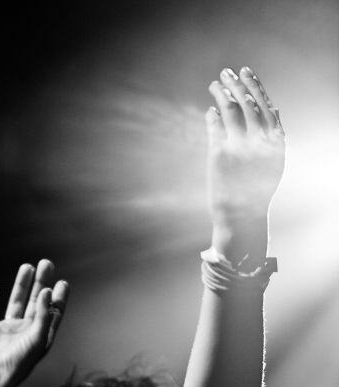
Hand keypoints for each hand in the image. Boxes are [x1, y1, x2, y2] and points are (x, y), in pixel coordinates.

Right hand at [0, 259, 68, 386]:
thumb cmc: (18, 364)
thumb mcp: (37, 339)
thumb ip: (43, 314)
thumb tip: (47, 290)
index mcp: (41, 337)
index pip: (53, 313)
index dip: (59, 298)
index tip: (63, 282)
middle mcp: (26, 332)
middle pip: (36, 302)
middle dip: (41, 283)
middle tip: (46, 263)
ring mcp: (7, 330)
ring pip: (15, 302)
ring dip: (21, 285)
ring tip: (27, 266)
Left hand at [206, 66, 284, 259]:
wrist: (242, 214)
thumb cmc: (257, 188)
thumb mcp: (274, 160)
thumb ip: (274, 134)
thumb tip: (274, 108)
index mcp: (275, 140)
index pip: (265, 104)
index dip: (254, 85)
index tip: (245, 72)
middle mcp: (258, 140)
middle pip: (246, 102)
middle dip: (235, 83)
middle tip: (226, 73)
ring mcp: (239, 145)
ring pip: (230, 109)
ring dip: (221, 93)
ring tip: (215, 85)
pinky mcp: (219, 152)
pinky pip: (215, 125)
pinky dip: (213, 114)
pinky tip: (211, 109)